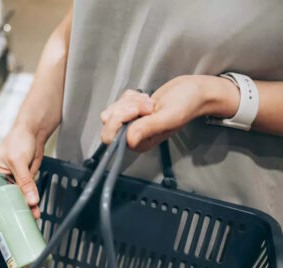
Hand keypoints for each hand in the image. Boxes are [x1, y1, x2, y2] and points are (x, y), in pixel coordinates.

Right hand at [0, 126, 43, 242]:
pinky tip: (34, 217)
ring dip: (9, 223)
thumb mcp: (18, 160)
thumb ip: (24, 180)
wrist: (33, 135)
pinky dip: (27, 212)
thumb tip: (32, 202)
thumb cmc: (18, 141)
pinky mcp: (19, 190)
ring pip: (4, 211)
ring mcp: (6, 189)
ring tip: (13, 235)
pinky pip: (21, 205)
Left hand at [100, 75, 238, 150]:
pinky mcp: (132, 110)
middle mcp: (134, 135)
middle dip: (126, 107)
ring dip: (131, 100)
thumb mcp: (168, 117)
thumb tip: (128, 140)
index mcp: (141, 143)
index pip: (111, 137)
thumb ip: (147, 128)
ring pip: (113, 109)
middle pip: (108, 122)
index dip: (119, 120)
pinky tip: (147, 98)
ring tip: (150, 101)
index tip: (138, 110)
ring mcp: (133, 122)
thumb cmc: (187, 104)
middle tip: (148, 104)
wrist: (194, 90)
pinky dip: (132, 95)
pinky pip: (120, 100)